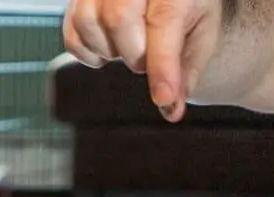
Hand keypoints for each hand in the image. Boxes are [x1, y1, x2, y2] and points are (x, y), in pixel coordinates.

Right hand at [63, 0, 222, 120]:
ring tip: (132, 45)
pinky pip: (73, 36)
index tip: (164, 97)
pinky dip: (91, 52)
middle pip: (118, 18)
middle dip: (135, 54)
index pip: (163, 20)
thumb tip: (171, 109)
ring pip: (89, 23)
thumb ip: (185, 74)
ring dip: (112, 51)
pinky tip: (112, 46)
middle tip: (149, 58)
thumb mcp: (200, 37)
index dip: (162, 64)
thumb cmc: (186, 10)